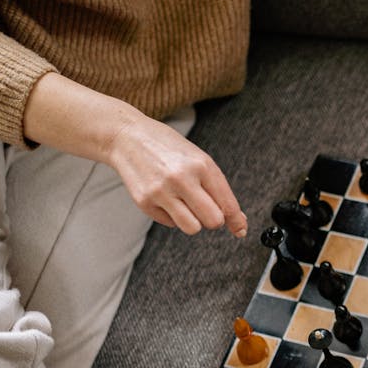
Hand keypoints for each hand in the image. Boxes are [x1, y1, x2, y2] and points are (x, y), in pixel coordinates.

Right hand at [105, 113, 246, 236]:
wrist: (127, 137)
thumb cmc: (167, 148)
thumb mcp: (198, 159)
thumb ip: (218, 188)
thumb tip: (237, 220)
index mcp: (201, 165)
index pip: (226, 204)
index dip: (236, 221)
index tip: (240, 230)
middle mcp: (181, 179)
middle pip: (213, 221)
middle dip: (214, 220)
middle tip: (206, 209)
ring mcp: (161, 192)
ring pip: (192, 228)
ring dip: (194, 222)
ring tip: (186, 204)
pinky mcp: (144, 202)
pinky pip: (170, 223)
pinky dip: (172, 216)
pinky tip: (166, 197)